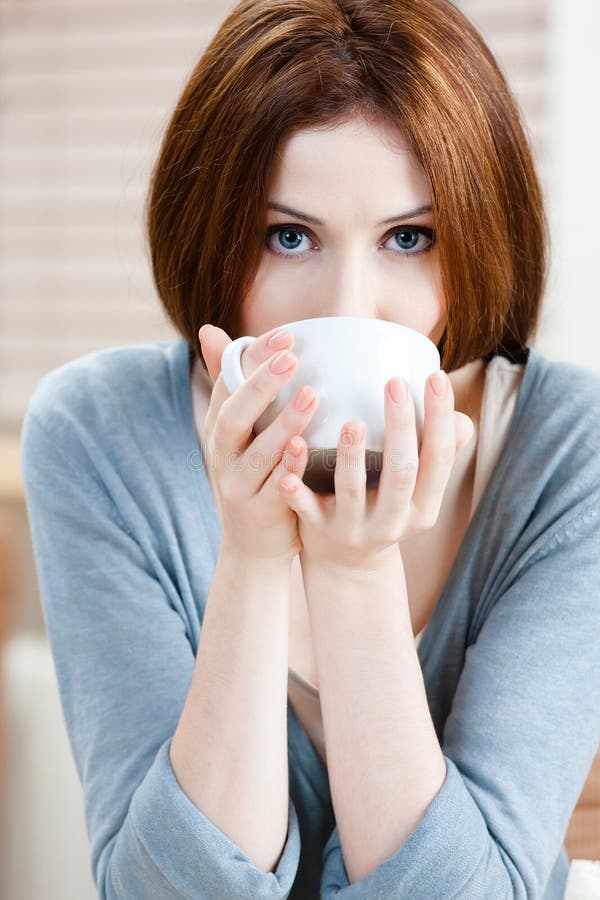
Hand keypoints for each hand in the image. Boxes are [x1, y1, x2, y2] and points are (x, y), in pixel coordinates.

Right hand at [198, 323, 319, 563]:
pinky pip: (274, 490)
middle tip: (292, 358)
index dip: (253, 359)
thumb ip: (231, 383)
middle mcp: (221, 454)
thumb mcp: (240, 431)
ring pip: (256, 453)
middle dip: (261, 385)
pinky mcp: (259, 513)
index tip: (285, 335)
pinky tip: (308, 448)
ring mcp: (237, 486)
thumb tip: (208, 330)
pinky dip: (290, 468)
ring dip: (284, 423)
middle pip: (232, 416)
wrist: (252, 545)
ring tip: (312, 395)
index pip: (228, 384)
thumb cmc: (254, 474)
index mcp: (219, 427)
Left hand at [276, 370, 473, 570]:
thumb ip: (436, 454)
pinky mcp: (319, 529)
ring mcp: (353, 528)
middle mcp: (393, 521)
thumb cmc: (385, 506)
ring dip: (352, 455)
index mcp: (424, 507)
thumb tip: (461, 419)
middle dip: (400, 427)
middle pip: (401, 473)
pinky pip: (305, 506)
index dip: (441, 420)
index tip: (436, 378)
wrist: (347, 564)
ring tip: (352, 421)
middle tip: (394, 383)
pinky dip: (297, 484)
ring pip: (352, 490)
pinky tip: (295, 449)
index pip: (439, 459)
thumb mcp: (416, 490)